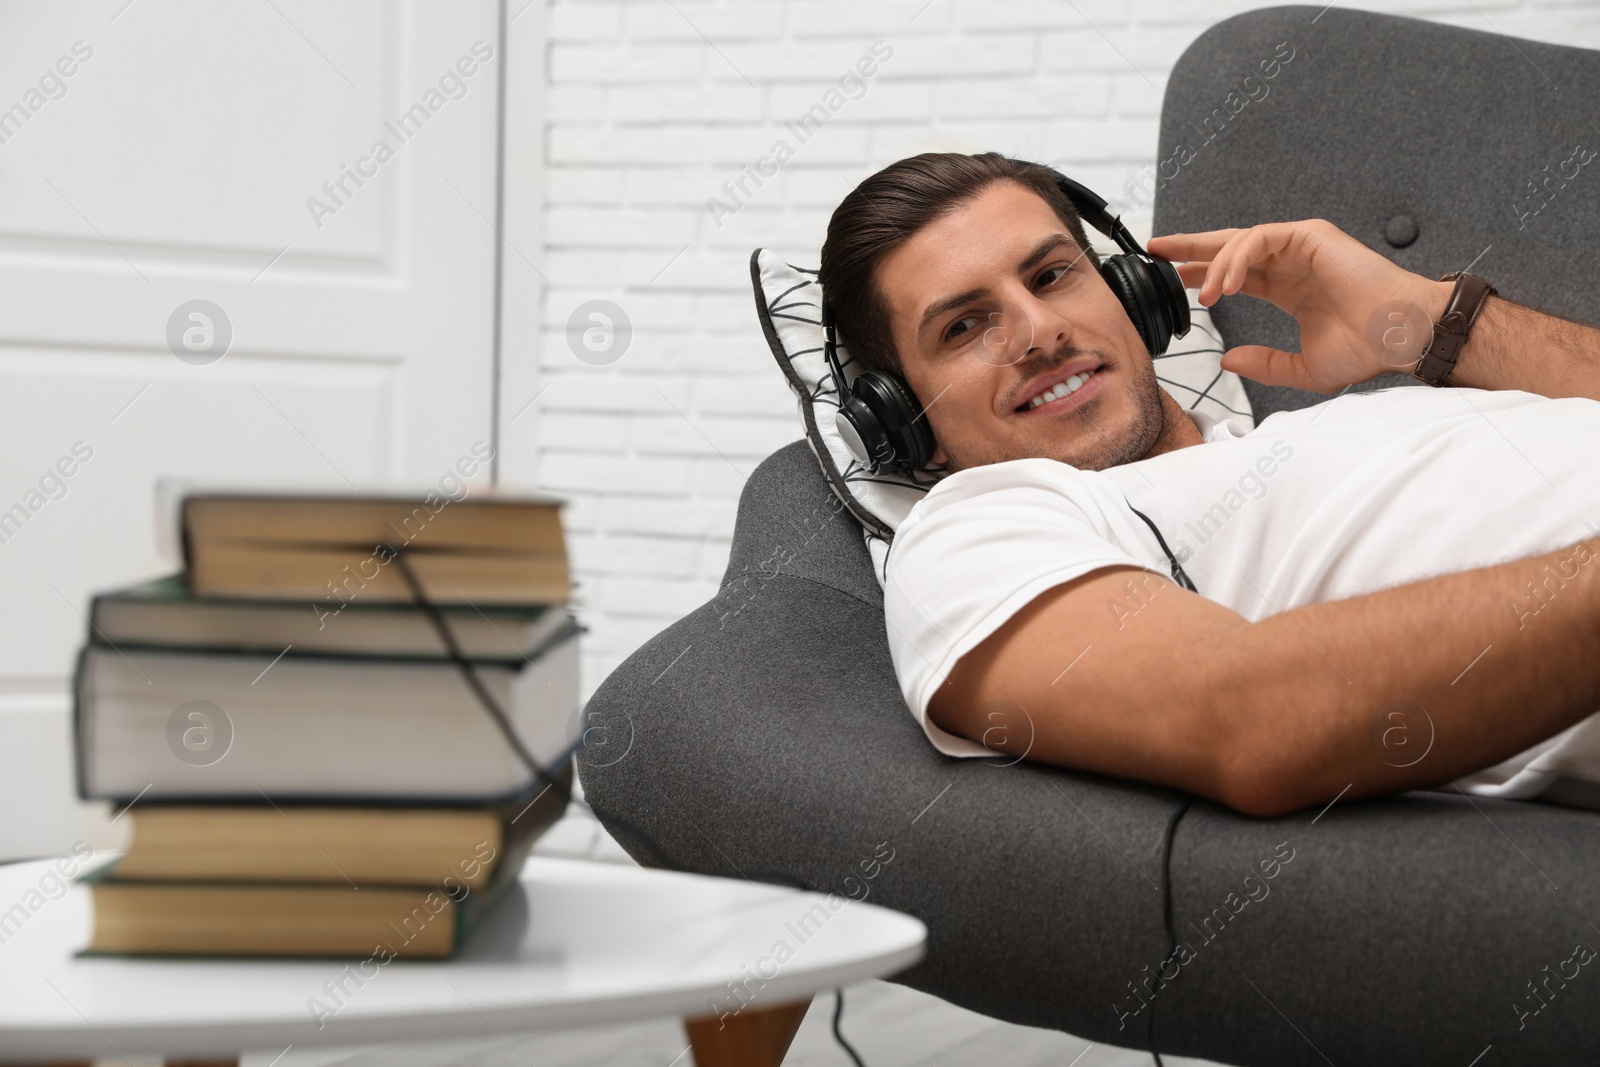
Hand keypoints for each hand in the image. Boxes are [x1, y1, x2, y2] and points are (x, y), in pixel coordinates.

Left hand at [1148, 221, 1451, 394]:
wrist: (1398, 337)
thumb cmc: (1365, 350)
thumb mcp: (1302, 368)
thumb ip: (1263, 364)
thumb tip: (1227, 361)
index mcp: (1289, 289)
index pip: (1236, 274)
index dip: (1202, 274)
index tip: (1172, 279)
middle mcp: (1292, 264)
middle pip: (1230, 248)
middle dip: (1190, 248)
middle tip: (1155, 250)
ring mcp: (1302, 246)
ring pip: (1241, 242)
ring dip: (1213, 265)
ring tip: (1200, 293)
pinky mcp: (1311, 235)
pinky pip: (1260, 239)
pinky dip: (1236, 257)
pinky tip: (1224, 283)